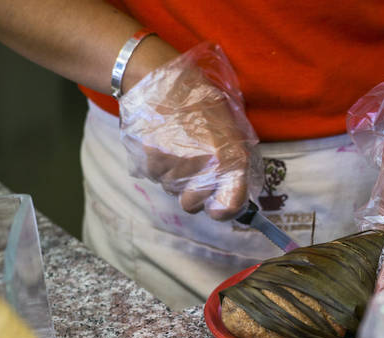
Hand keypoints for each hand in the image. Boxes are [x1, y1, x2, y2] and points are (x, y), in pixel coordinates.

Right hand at [118, 43, 262, 219]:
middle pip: (191, 204)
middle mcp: (203, 166)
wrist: (159, 79)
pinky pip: (153, 176)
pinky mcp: (150, 160)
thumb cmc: (200, 101)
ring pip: (170, 189)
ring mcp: (174, 165)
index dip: (222, 212)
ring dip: (173, 175)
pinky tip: (160, 140)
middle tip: (190, 167)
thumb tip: (233, 194)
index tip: (216, 207)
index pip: (228, 206)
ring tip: (175, 144)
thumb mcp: (230, 128)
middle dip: (190, 193)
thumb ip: (234, 162)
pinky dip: (156, 164)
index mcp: (230, 158)